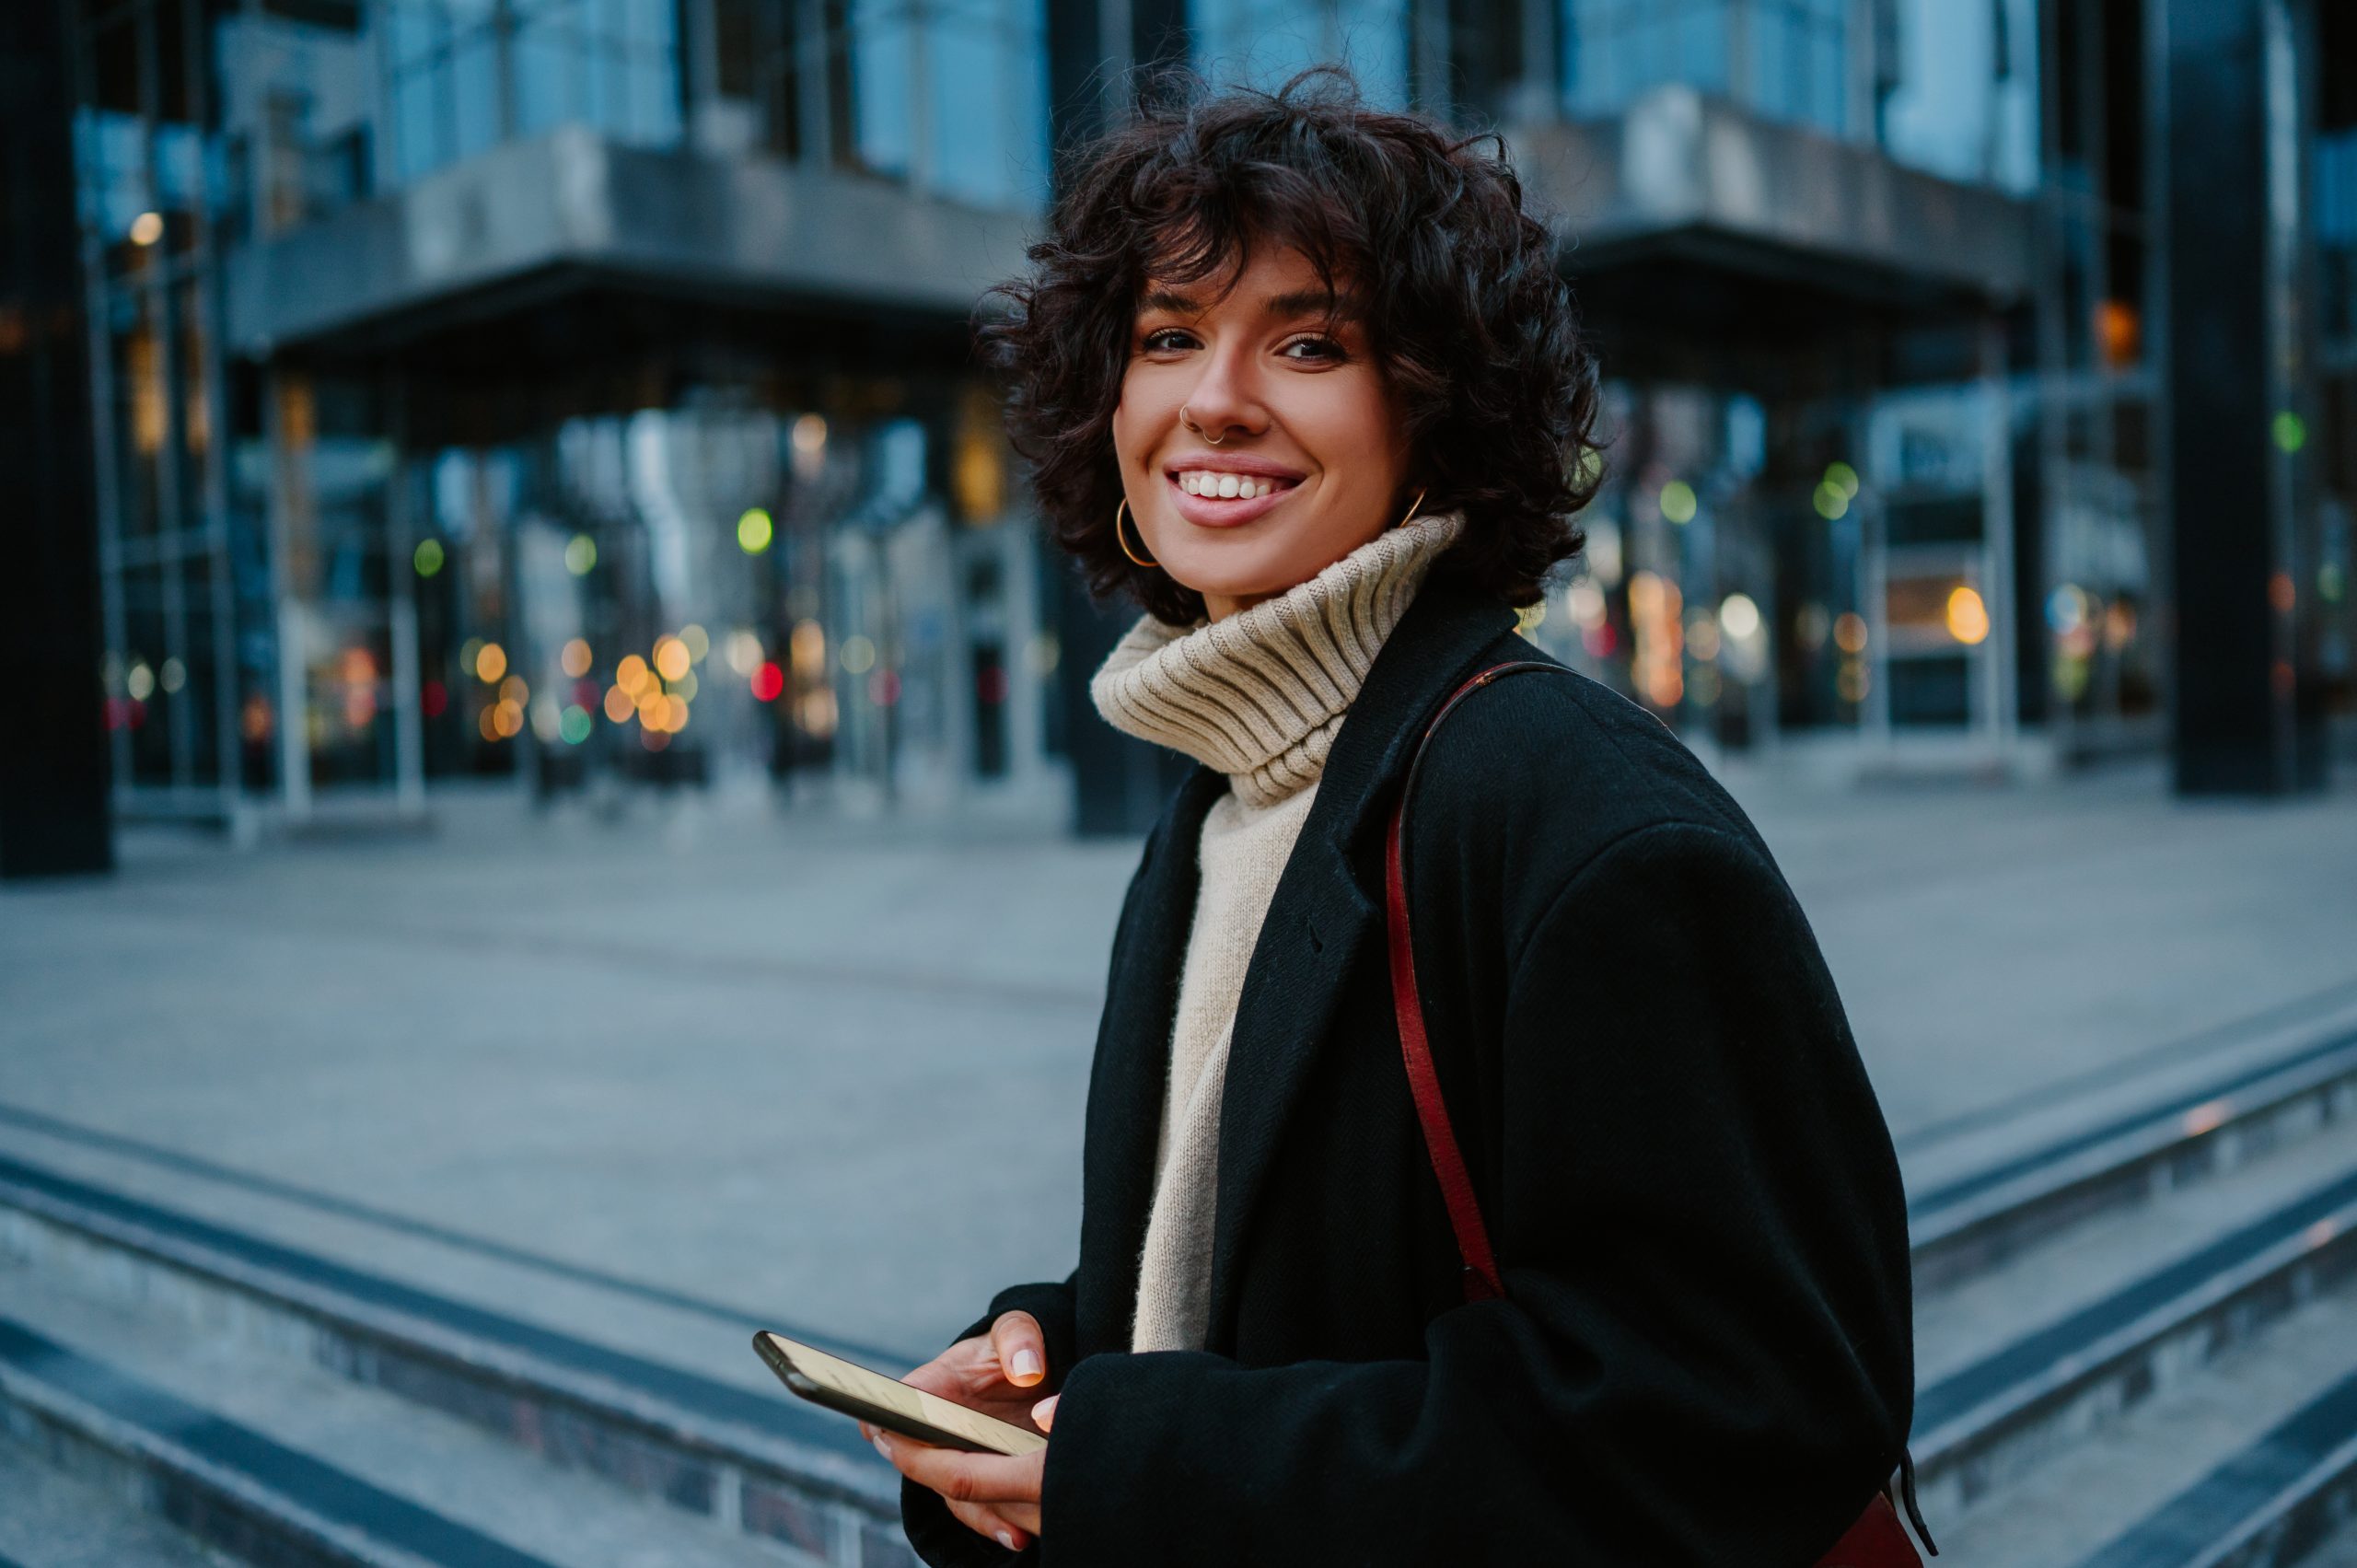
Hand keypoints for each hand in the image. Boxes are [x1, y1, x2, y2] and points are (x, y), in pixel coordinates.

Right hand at [860, 1311, 1060, 1551]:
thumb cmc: (1011, 1348)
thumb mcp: (1016, 1328)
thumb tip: (1025, 1372)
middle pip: (922, 1462)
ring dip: (977, 1511)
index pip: (895, 1404)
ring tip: (1012, 1529)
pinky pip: (977, 1508)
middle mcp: (932, 1431)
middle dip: (939, 1476)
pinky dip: (995, 1523)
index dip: (886, 1421)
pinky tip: (1018, 1536)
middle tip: (967, 1487)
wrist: (1029, 1375)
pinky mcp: (981, 1481)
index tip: (888, 1432)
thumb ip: (1019, 1338)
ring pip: (953, 1493)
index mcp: (929, 1386)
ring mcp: (954, 1460)